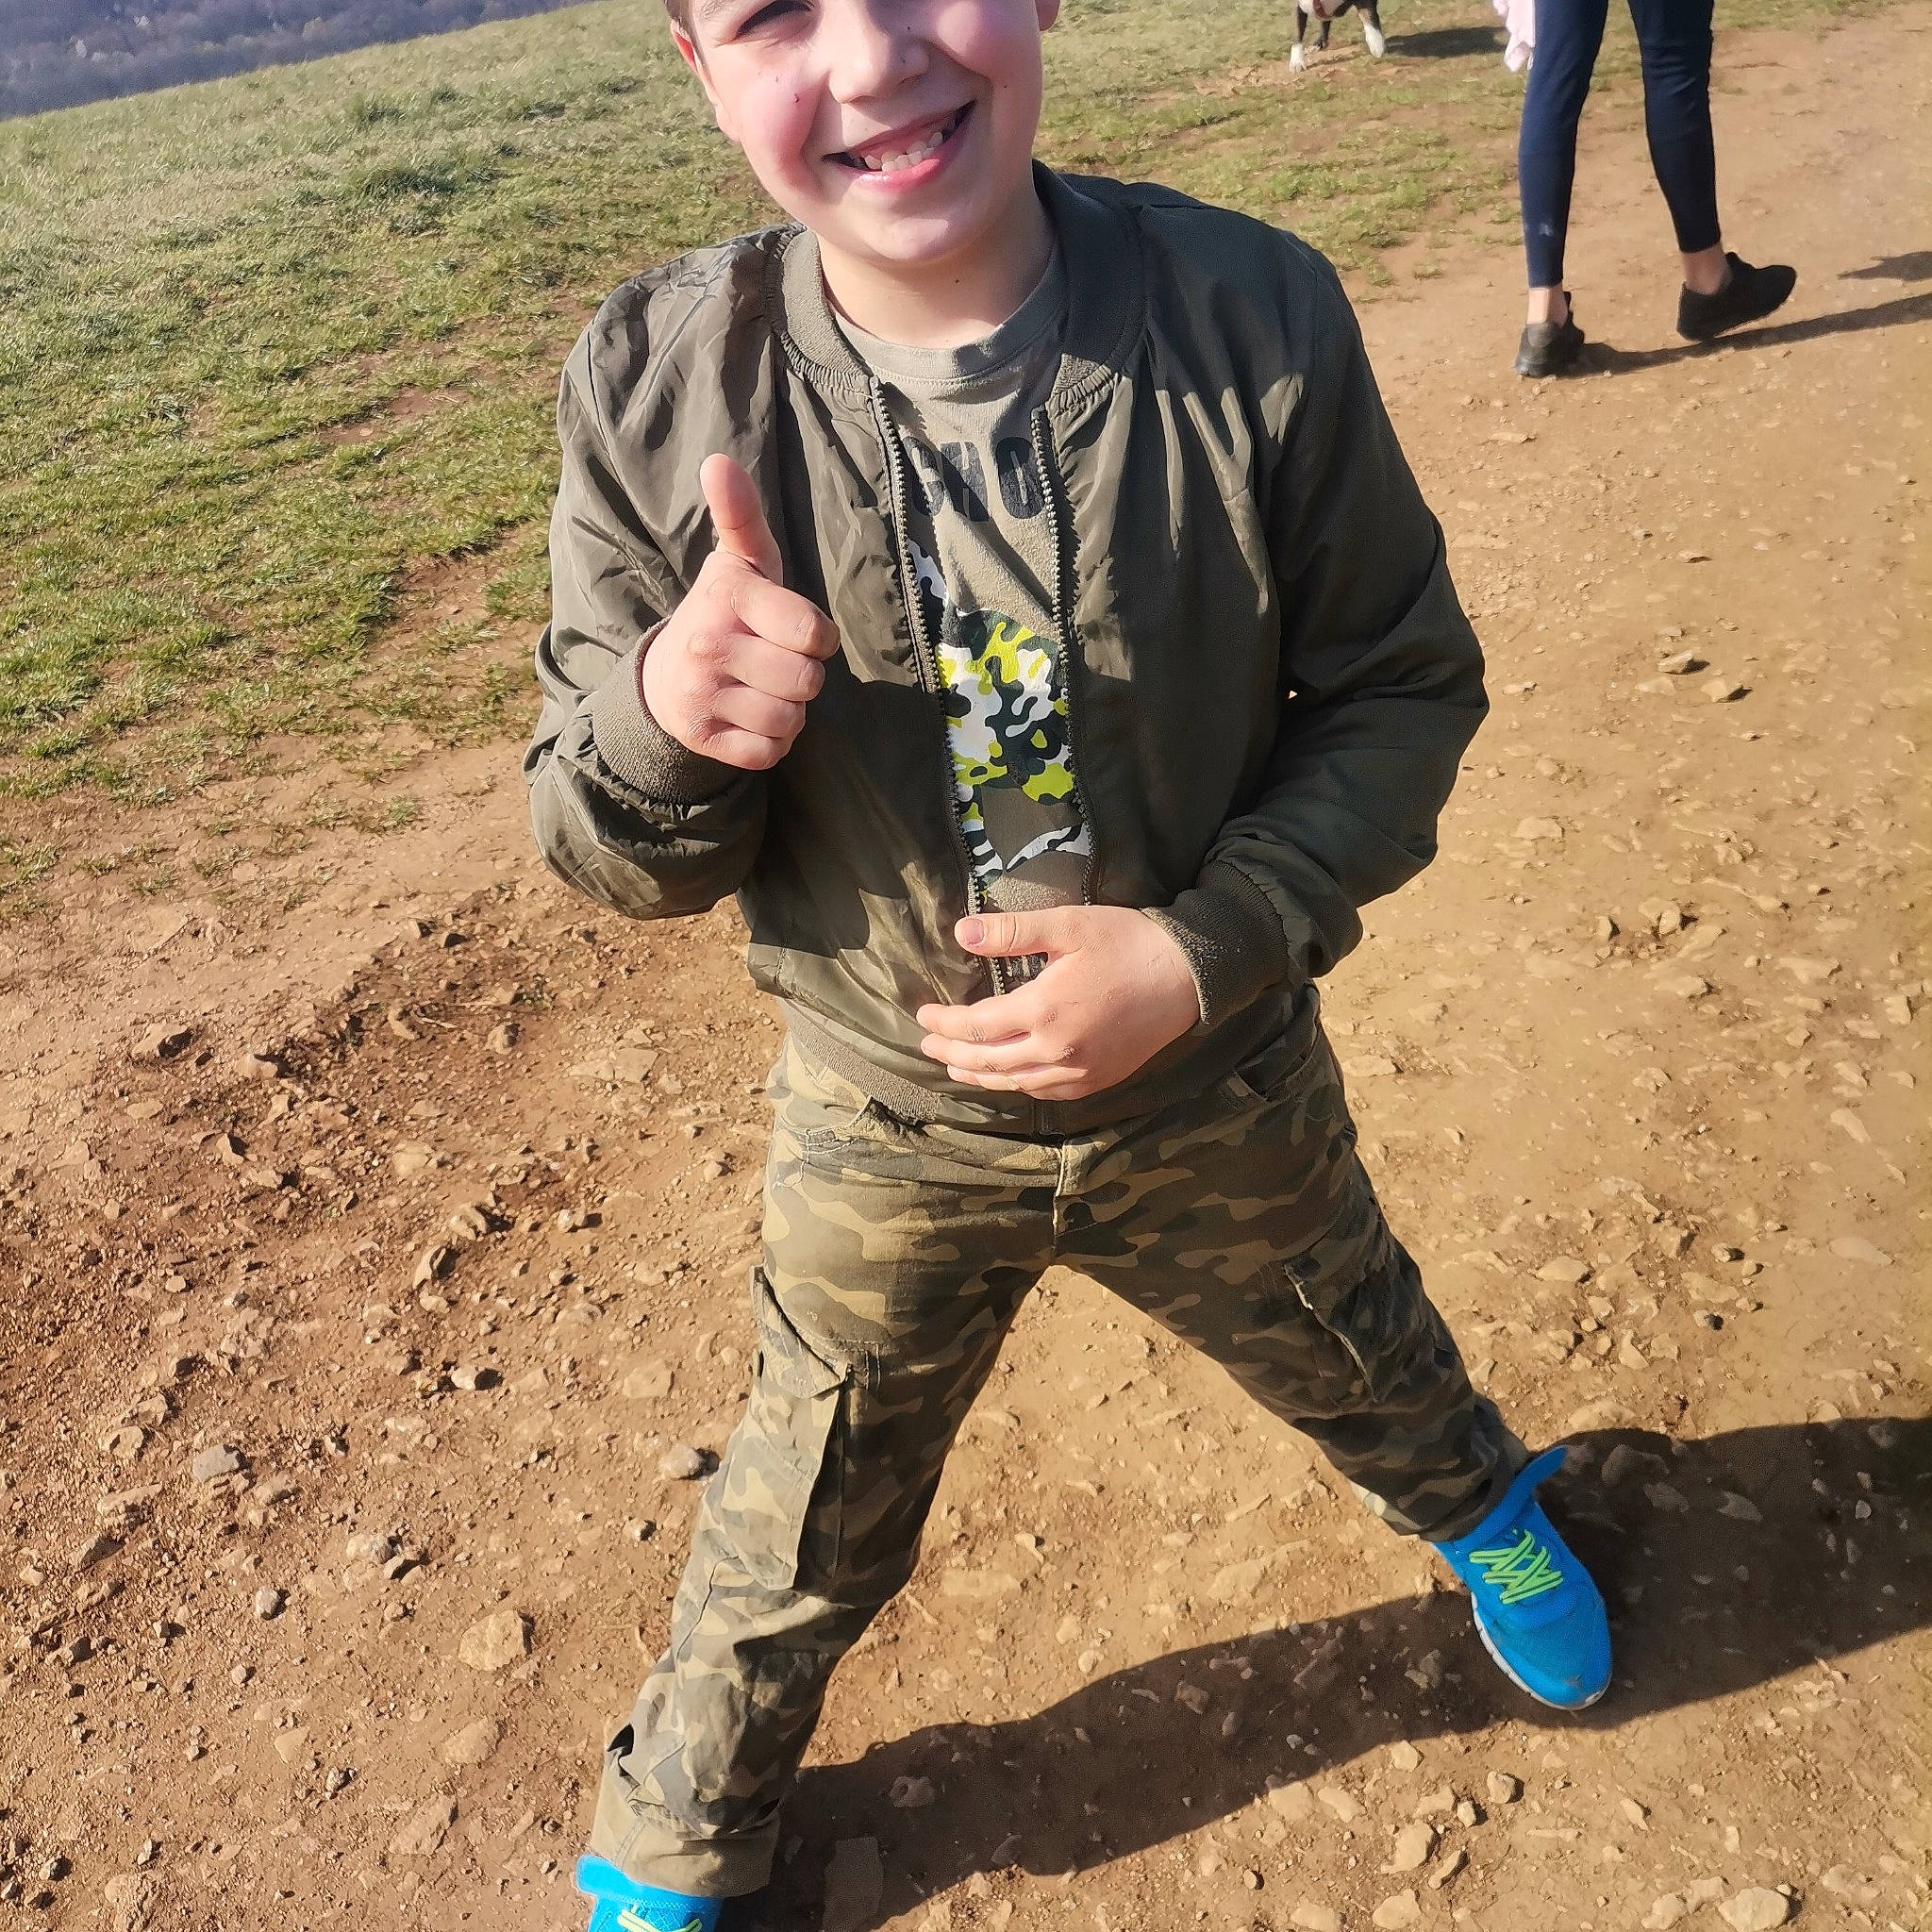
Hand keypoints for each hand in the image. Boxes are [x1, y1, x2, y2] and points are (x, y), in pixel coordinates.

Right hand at [640, 453, 840, 770]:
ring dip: (788, 711)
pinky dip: (771, 742)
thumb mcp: (740, 562)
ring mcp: (703, 698)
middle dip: (802, 676)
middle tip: (773, 661)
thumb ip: (741, 514)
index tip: (794, 631)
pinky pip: (770, 752)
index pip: (814, 634)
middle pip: (807, 683)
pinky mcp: (704, 740)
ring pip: (791, 721)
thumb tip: (718, 460)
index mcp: (727, 599)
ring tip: (761, 689)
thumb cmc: (725, 612)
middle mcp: (709, 647)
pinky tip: (750, 718)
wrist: (664, 677)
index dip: (817, 638)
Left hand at [915, 906, 1201, 1100]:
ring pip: (1014, 1083)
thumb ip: (1012, 932)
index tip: (922, 1016)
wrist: (1189, 976)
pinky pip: (1046, 1092)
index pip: (976, 1025)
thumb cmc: (1129, 943)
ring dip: (979, 1076)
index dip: (944, 1023)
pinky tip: (1008, 1079)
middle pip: (987, 1061)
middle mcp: (1056, 1051)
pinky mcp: (1098, 1080)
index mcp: (1043, 1011)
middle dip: (952, 1053)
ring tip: (955, 1068)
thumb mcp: (1068, 926)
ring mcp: (1079, 1072)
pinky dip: (1018, 1087)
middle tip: (926, 1045)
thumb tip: (961, 934)